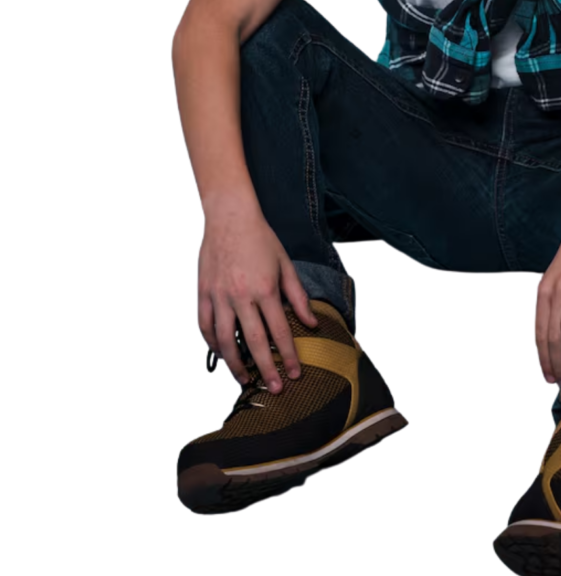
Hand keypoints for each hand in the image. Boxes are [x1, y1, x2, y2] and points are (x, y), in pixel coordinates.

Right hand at [196, 204, 318, 393]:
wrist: (229, 217)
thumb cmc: (261, 239)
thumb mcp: (285, 264)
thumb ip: (298, 295)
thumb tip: (311, 323)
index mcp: (266, 289)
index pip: (280, 330)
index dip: (288, 355)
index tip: (295, 373)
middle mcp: (242, 296)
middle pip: (253, 342)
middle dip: (265, 369)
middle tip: (275, 389)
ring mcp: (219, 296)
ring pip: (224, 340)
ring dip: (234, 365)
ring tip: (244, 381)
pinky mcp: (202, 293)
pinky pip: (203, 326)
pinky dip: (210, 344)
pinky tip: (219, 355)